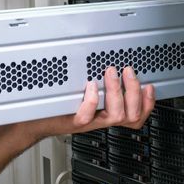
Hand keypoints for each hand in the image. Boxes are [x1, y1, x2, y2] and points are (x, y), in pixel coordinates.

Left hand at [22, 66, 155, 140]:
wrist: (33, 122)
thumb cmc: (56, 107)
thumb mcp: (82, 93)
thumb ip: (98, 83)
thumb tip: (110, 62)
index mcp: (107, 113)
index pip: (136, 115)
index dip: (148, 103)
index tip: (149, 85)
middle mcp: (101, 119)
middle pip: (131, 115)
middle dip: (134, 91)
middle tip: (128, 72)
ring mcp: (88, 122)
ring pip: (114, 116)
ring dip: (116, 92)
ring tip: (110, 73)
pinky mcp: (73, 122)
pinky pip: (87, 115)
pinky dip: (92, 100)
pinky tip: (90, 86)